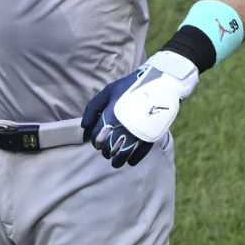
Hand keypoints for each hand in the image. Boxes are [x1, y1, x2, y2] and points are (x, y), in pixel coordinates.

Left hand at [80, 51, 199, 167]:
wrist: (159, 82)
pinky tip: (131, 161)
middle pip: (108, 149)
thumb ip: (92, 108)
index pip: (97, 138)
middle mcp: (122, 126)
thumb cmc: (130, 86)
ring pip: (123, 155)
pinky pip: (140, 154)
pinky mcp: (150, 135)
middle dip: (106, 151)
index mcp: (110, 116)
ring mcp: (137, 132)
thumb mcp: (108, 91)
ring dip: (117, 160)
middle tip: (107, 150)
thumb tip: (84, 127)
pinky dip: (133, 160)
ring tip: (116, 161)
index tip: (98, 142)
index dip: (96, 142)